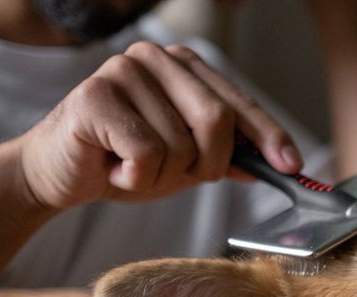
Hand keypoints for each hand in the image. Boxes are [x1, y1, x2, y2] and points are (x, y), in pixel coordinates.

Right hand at [17, 41, 302, 210]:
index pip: (239, 103)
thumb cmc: (127, 161)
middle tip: (184, 174)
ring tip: (134, 167)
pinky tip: (115, 168)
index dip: (269, 137)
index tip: (292, 166)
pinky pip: (146, 155)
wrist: (65, 173)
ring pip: (181, 146)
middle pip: (217, 120)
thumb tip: (273, 163)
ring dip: (164, 177)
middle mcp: (157, 59)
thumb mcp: (188, 162)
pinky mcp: (95, 96)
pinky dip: (136, 178)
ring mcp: (124, 71)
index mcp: (185, 68)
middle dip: (209, 164)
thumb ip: (227, 157)